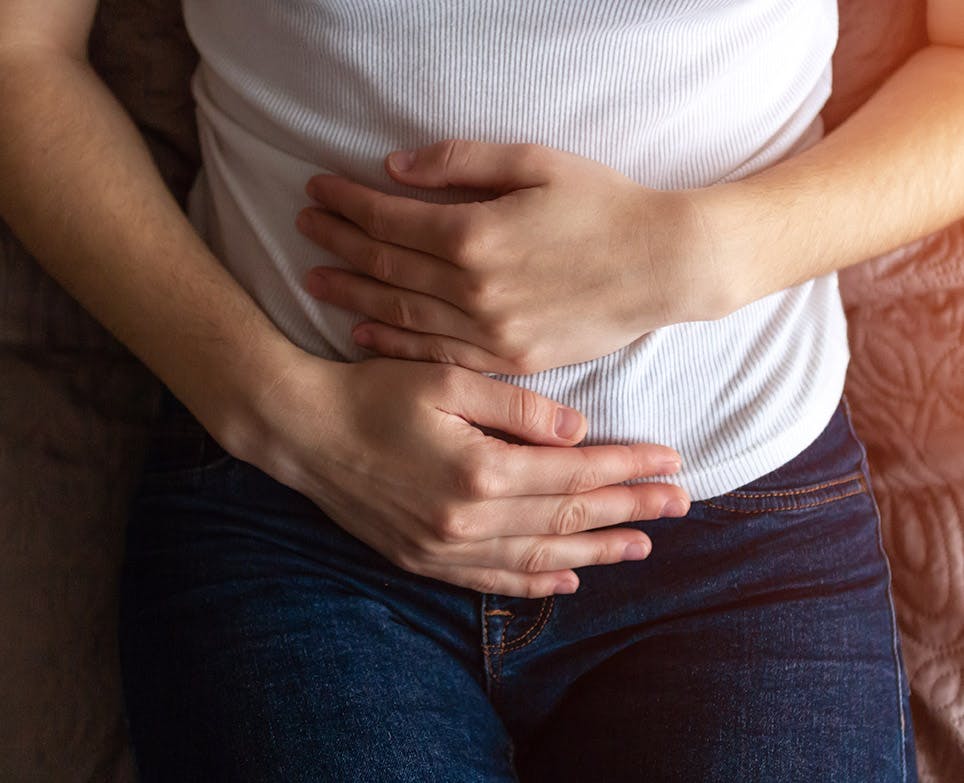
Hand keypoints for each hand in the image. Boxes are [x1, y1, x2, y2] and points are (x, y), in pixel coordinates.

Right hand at [247, 355, 689, 597]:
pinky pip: (493, 579)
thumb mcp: (446, 379)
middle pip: (568, 516)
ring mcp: (446, 548)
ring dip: (596, 550)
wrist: (302, 431)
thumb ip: (517, 408)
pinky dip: (536, 579)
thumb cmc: (373, 392)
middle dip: (630, 510)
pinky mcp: (424, 560)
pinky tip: (568, 578)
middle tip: (680, 506)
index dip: (628, 467)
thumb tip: (578, 431)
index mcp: (480, 470)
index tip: (672, 462)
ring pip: (539, 554)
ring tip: (642, 547)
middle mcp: (469, 520)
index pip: (576, 472)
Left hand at [297, 140, 718, 374]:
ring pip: (400, 313)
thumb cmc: (605, 205)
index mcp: (476, 234)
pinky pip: (436, 353)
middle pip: (385, 265)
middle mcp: (473, 289)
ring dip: (352, 293)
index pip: (388, 218)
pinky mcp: (509, 358)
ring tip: (315, 279)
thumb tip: (393, 168)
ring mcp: (489, 331)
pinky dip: (393, 343)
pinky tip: (363, 332)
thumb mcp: (536, 162)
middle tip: (303, 228)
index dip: (347, 203)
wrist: (664, 266)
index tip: (317, 189)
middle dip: (339, 242)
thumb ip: (459, 163)